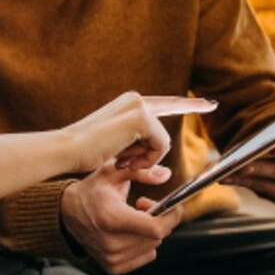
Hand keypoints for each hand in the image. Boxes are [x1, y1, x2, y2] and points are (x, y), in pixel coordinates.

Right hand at [60, 161, 185, 274]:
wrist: (66, 213)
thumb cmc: (92, 190)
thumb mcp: (112, 172)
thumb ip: (140, 171)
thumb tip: (165, 174)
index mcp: (112, 219)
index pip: (156, 228)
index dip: (171, 217)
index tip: (173, 205)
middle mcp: (111, 243)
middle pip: (156, 237)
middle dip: (159, 219)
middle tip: (144, 204)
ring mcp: (111, 258)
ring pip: (152, 247)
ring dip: (150, 232)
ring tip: (134, 217)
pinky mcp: (112, 267)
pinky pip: (145, 257)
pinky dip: (144, 244)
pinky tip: (130, 232)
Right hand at [62, 92, 217, 176]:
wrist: (66, 151)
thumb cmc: (85, 155)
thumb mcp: (119, 156)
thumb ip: (142, 159)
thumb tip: (167, 174)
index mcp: (129, 104)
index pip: (164, 103)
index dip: (187, 103)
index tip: (208, 103)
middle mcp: (135, 99)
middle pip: (172, 108)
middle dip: (187, 112)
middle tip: (204, 109)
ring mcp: (139, 106)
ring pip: (162, 139)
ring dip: (146, 158)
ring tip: (120, 160)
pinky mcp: (141, 117)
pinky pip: (159, 146)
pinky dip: (146, 159)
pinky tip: (124, 159)